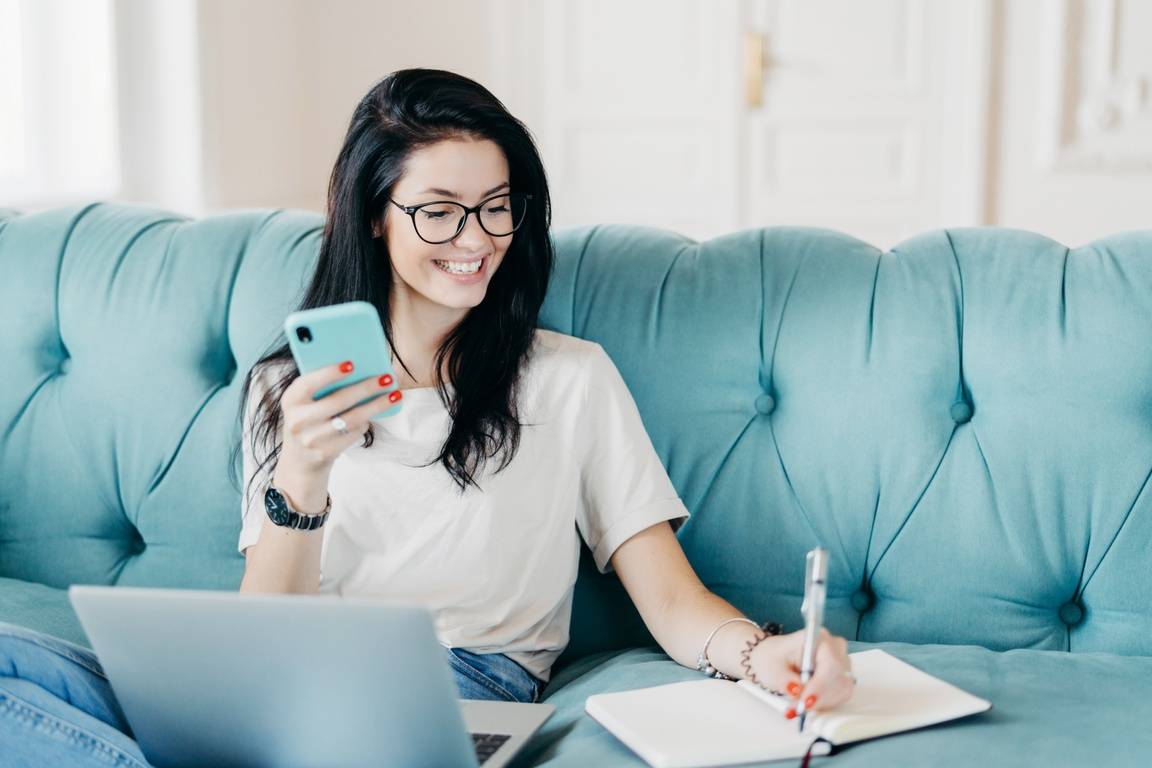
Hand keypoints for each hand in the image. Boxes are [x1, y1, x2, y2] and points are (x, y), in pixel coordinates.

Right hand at [278, 361, 401, 473]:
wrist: (300, 459)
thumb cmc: (311, 419)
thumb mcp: (307, 402)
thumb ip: (324, 386)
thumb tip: (362, 366)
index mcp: (290, 400)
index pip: (308, 383)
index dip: (329, 373)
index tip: (352, 364)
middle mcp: (297, 420)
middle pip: (338, 401)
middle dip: (365, 388)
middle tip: (387, 378)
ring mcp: (310, 439)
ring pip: (351, 418)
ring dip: (376, 405)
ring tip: (394, 395)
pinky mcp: (325, 453)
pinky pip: (353, 433)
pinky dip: (366, 422)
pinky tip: (374, 414)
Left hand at [746, 628, 853, 715]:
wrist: (773, 658)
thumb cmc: (773, 658)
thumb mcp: (771, 669)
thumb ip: (784, 680)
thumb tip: (797, 690)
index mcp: (818, 637)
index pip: (831, 663)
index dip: (820, 685)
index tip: (805, 701)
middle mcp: (835, 648)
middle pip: (839, 678)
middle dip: (818, 698)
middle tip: (797, 708)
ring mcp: (841, 662)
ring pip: (842, 689)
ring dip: (821, 703)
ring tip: (798, 706)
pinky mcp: (841, 676)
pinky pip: (841, 695)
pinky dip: (824, 703)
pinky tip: (808, 702)